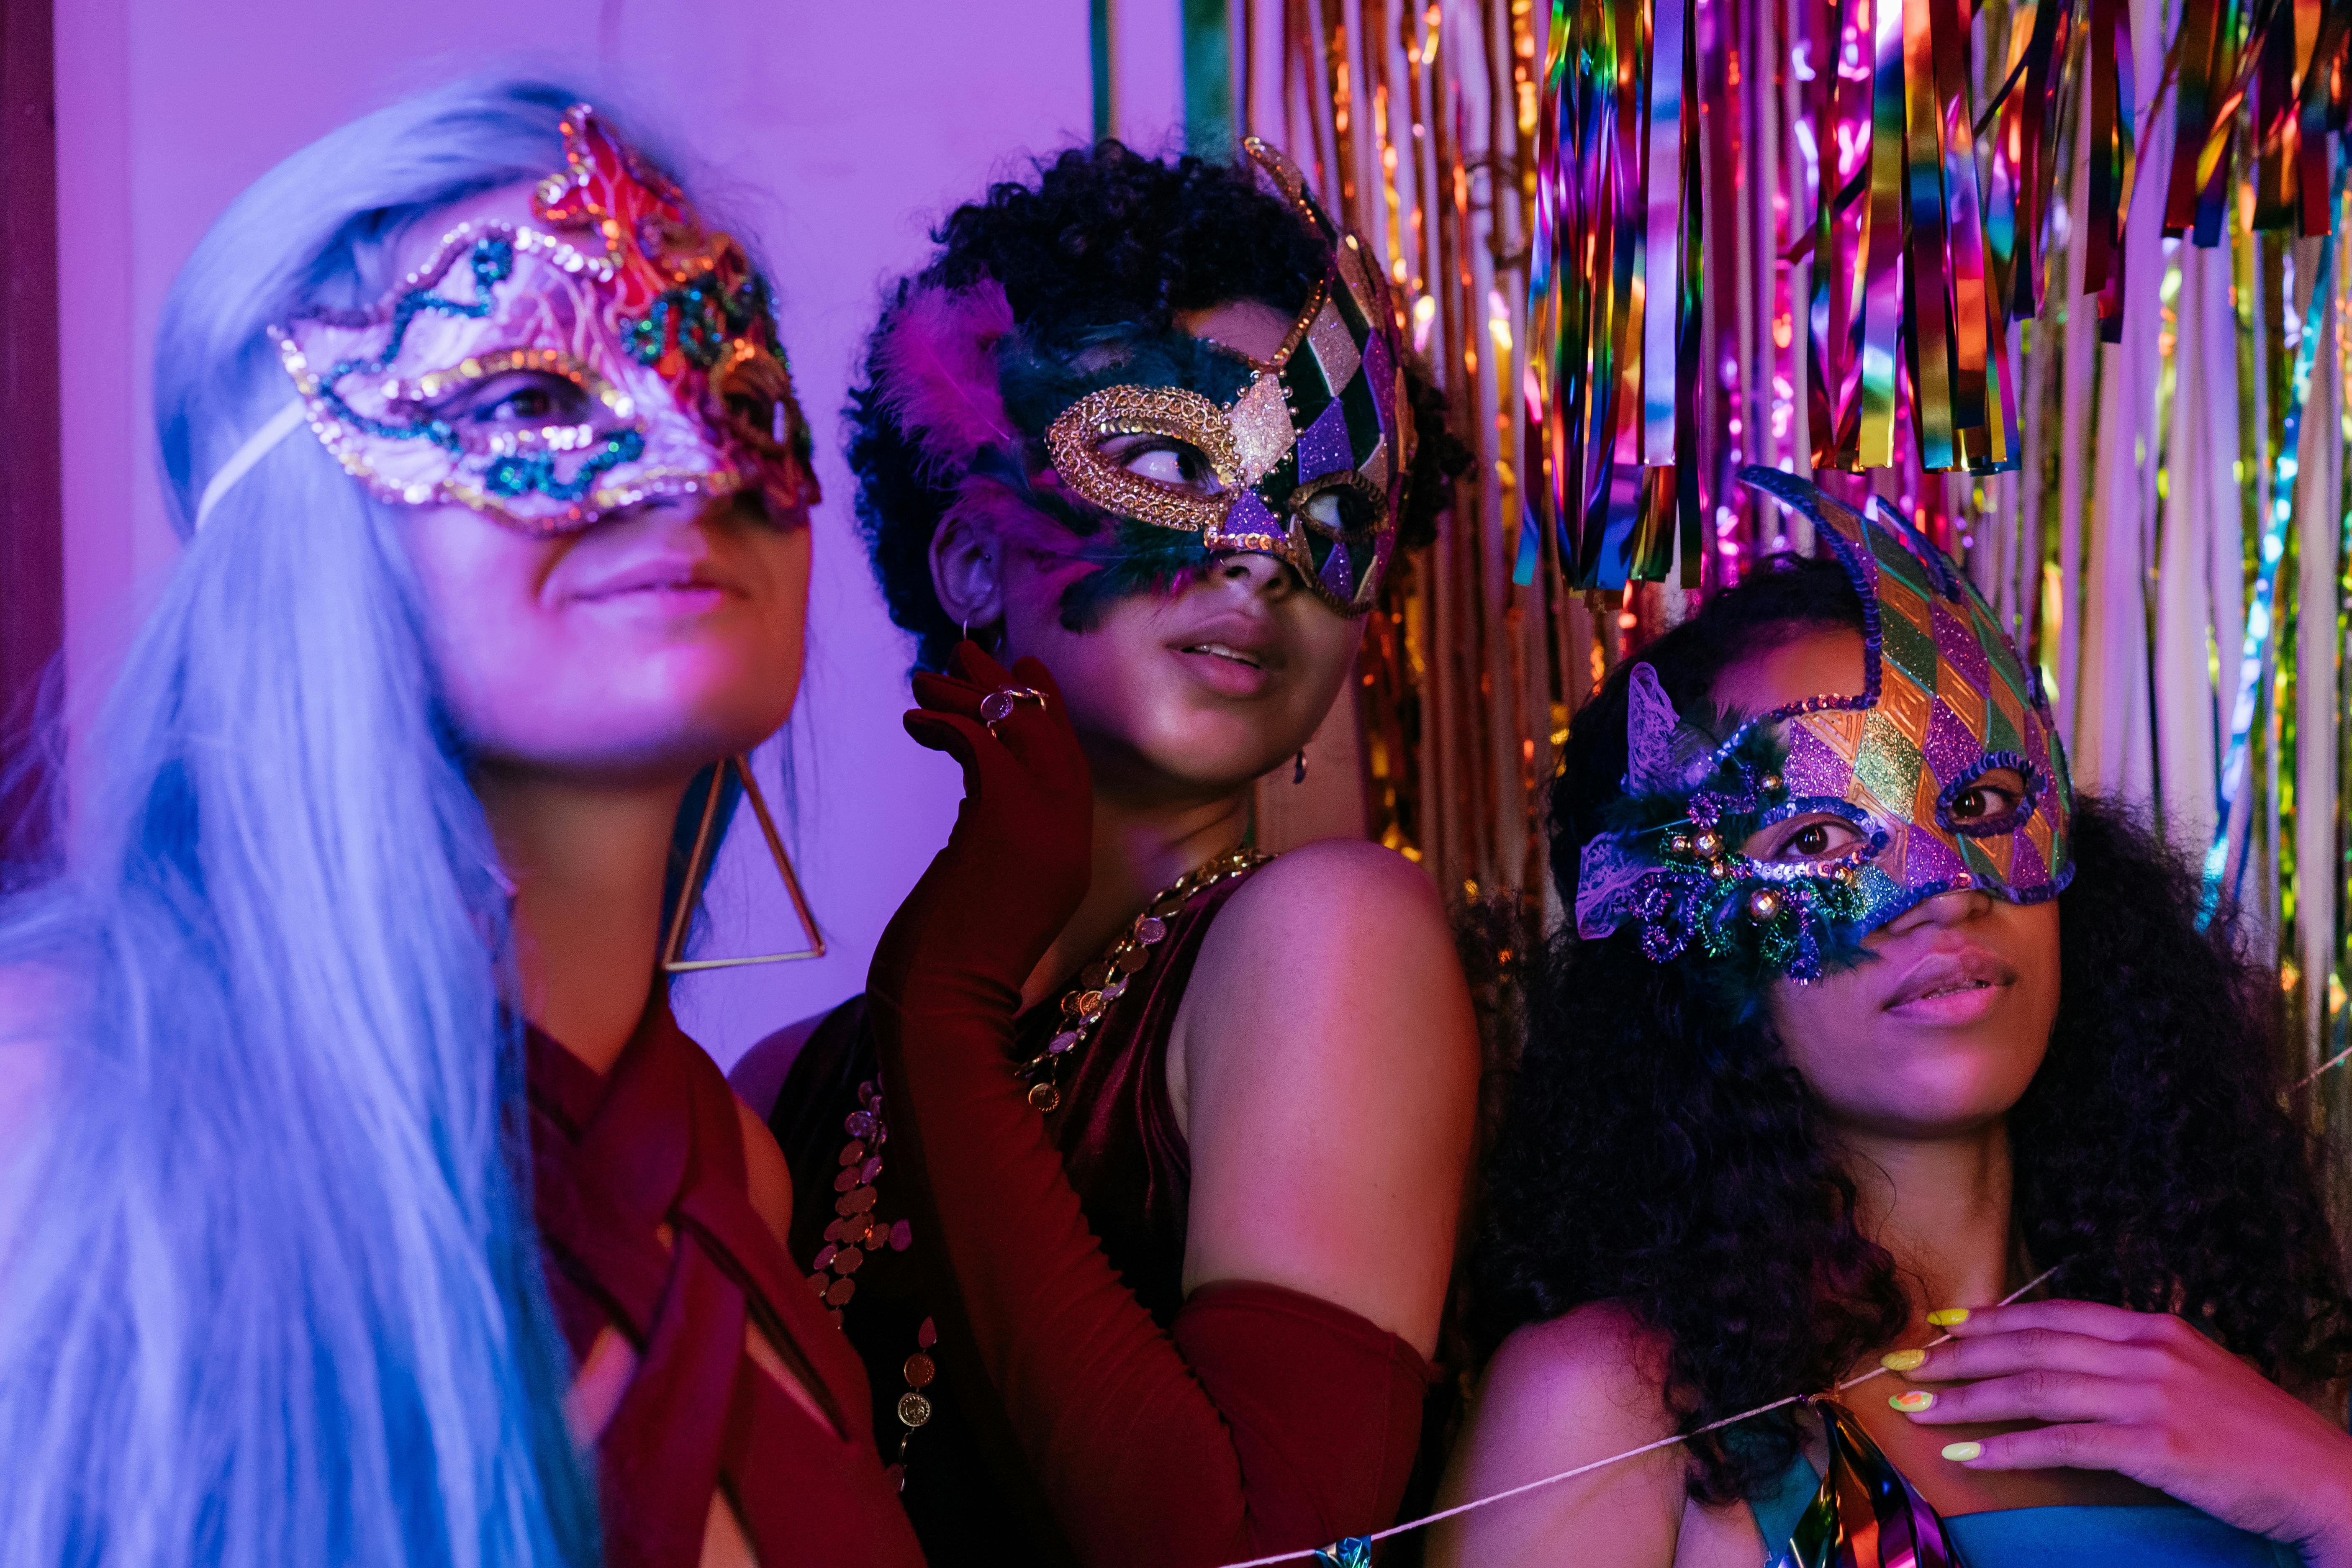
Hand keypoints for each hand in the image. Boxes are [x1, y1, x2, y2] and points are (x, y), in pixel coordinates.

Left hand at [869, 641, 1092, 1012]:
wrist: (947, 1003)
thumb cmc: (955, 966)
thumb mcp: (990, 896)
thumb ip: (997, 848)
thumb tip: (976, 812)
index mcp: (1070, 854)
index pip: (1068, 763)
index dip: (1048, 711)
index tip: (1023, 672)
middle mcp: (1066, 832)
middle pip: (1049, 734)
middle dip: (1010, 685)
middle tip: (969, 649)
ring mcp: (1043, 824)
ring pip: (1016, 730)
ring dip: (969, 695)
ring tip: (927, 674)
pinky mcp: (1003, 817)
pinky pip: (978, 742)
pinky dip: (945, 724)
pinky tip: (915, 721)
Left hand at [1890, 1298, 2351, 1562]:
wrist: (2320, 1477)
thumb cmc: (2254, 1434)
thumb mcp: (2193, 1374)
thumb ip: (2132, 1360)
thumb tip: (2068, 1359)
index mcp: (2155, 1328)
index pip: (2053, 1315)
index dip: (1990, 1320)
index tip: (1940, 1327)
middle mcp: (2147, 1352)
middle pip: (2031, 1345)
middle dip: (1959, 1355)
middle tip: (1905, 1365)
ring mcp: (2151, 1397)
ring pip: (2035, 1388)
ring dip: (1967, 1398)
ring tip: (1916, 1406)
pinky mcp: (2154, 1446)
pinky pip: (2062, 1442)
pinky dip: (2007, 1446)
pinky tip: (1967, 1452)